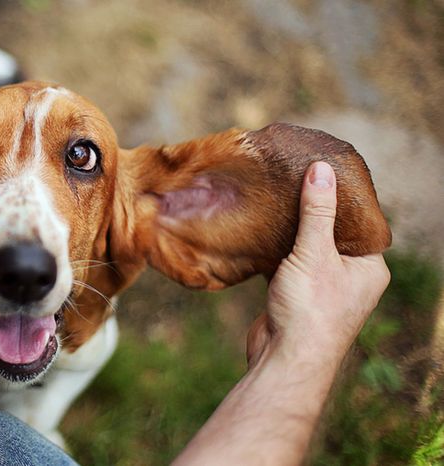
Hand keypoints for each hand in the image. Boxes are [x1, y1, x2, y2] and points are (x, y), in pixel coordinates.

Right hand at [247, 161, 389, 367]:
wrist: (284, 360)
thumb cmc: (310, 311)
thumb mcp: (315, 253)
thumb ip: (318, 211)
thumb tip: (322, 169)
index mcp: (369, 267)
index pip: (359, 221)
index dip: (340, 197)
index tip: (319, 171)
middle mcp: (351, 277)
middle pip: (331, 233)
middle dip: (311, 211)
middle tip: (291, 182)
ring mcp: (323, 288)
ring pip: (307, 249)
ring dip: (291, 231)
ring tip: (274, 202)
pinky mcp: (296, 296)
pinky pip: (288, 263)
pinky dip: (276, 250)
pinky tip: (261, 232)